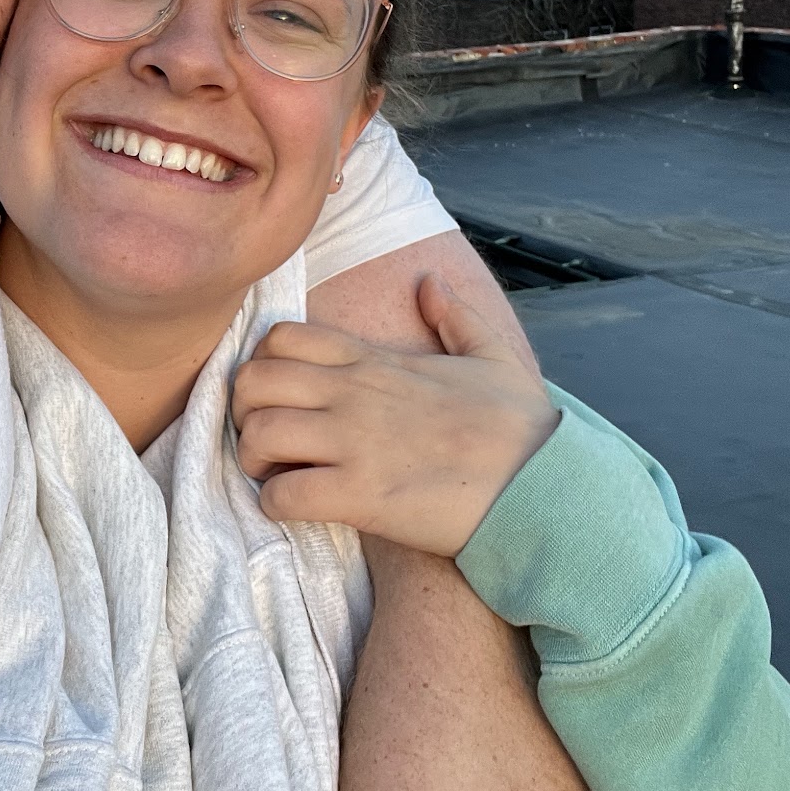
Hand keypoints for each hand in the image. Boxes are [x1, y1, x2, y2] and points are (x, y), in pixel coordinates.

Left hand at [230, 276, 559, 557]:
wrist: (547, 486)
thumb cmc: (522, 428)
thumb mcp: (493, 355)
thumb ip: (455, 315)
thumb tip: (430, 281)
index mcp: (375, 360)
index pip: (280, 338)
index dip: (264, 365)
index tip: (280, 396)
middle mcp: (354, 394)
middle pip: (251, 382)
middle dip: (243, 412)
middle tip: (265, 440)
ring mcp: (354, 444)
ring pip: (257, 435)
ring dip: (253, 461)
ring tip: (277, 476)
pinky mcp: (361, 495)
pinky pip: (282, 496)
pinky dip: (276, 506)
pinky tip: (298, 509)